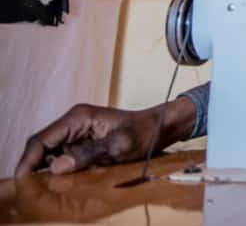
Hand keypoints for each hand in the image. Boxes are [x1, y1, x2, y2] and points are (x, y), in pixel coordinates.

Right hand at [14, 98, 195, 177]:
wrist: (163, 127)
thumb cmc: (145, 132)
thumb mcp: (119, 145)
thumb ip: (88, 154)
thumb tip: (56, 166)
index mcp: (78, 117)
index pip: (42, 139)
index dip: (28, 159)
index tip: (21, 179)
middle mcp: (74, 122)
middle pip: (42, 145)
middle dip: (34, 166)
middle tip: (31, 189)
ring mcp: (79, 131)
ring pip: (52, 152)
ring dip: (48, 168)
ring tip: (45, 188)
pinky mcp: (86, 141)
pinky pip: (65, 155)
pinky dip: (61, 168)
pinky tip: (64, 181)